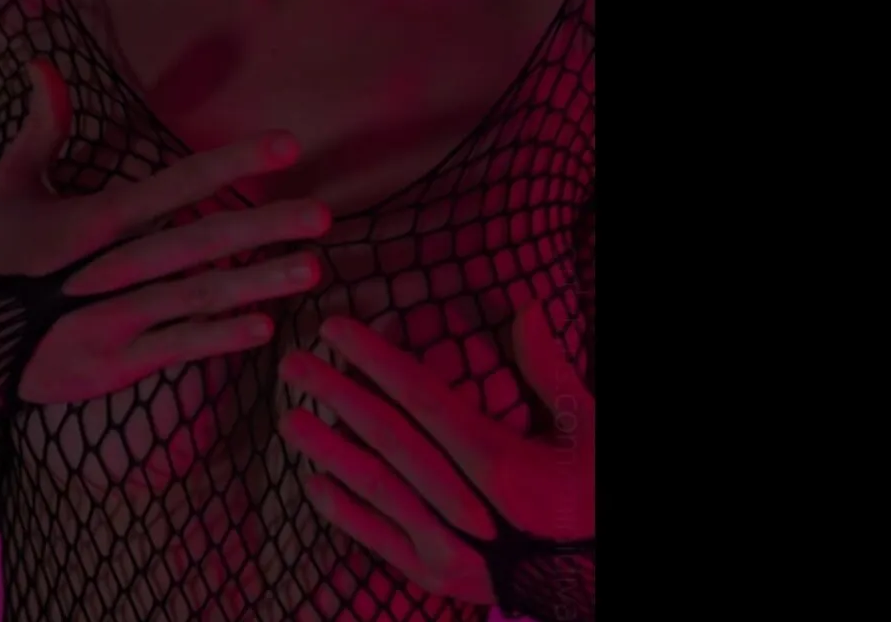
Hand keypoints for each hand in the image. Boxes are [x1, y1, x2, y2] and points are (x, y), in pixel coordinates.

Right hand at [0, 58, 333, 404]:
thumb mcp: (8, 185)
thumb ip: (42, 128)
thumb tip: (44, 65)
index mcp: (96, 220)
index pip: (177, 183)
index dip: (233, 163)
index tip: (286, 147)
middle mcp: (112, 267)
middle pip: (200, 242)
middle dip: (263, 227)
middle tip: (322, 215)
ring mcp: (114, 318)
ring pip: (198, 296)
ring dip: (257, 283)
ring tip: (311, 269)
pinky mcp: (113, 363)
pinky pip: (175, 348)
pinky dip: (218, 339)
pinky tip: (264, 328)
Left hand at [278, 308, 594, 604]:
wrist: (599, 583)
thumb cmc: (594, 498)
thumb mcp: (588, 431)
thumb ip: (549, 371)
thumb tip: (525, 307)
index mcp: (501, 463)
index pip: (422, 398)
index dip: (375, 359)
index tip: (336, 328)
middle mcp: (466, 505)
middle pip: (388, 440)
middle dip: (337, 396)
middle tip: (292, 363)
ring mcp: (448, 549)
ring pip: (376, 490)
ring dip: (329, 451)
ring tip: (291, 419)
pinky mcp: (438, 579)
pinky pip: (380, 542)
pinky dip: (345, 514)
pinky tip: (315, 484)